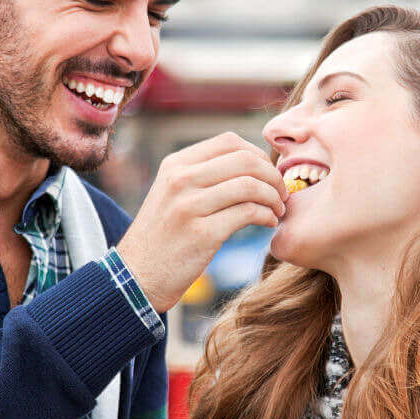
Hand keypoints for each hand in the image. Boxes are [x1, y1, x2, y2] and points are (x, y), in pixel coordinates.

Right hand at [116, 132, 287, 311]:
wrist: (137, 277)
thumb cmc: (163, 237)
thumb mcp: (172, 195)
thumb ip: (202, 176)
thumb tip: (251, 164)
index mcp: (175, 165)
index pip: (229, 141)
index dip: (257, 154)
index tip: (267, 174)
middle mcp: (180, 180)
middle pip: (245, 160)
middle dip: (272, 176)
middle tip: (281, 193)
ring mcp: (189, 206)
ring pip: (250, 186)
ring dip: (274, 197)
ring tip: (277, 210)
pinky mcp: (202, 234)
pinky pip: (248, 213)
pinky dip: (267, 216)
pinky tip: (268, 223)